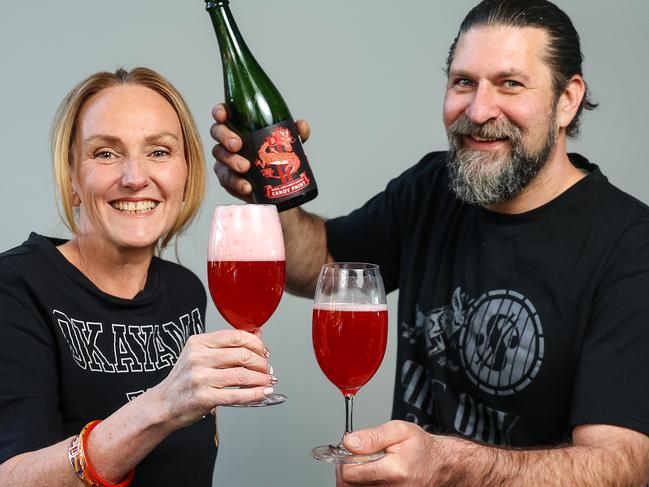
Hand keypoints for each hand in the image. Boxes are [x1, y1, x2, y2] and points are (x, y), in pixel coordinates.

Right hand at [153, 329, 273, 427]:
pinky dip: (255, 394)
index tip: (264, 352)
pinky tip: (263, 394)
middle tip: (267, 370)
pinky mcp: (203, 397)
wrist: (162, 405)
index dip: (256, 344)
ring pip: (242, 374)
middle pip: (242, 354)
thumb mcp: (201, 355)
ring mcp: (200, 377)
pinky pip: (236, 395)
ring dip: (261, 379)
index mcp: (199, 342)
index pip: (236, 336)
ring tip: (268, 382)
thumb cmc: (184, 380)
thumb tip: (257, 335)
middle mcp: (198, 357)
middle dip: (261, 363)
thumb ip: (228, 345)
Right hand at [210, 103, 310, 199]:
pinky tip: (246, 186)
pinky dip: (236, 183)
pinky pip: (226, 180)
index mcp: (238, 125)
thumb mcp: (288, 143)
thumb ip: (293, 133)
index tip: (224, 116)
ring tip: (246, 168)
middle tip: (238, 145)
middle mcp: (227, 141)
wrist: (278, 187)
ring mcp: (225, 160)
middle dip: (225, 138)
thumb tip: (300, 126)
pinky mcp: (227, 179)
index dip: (220, 112)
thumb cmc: (278, 157)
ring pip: (220, 157)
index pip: (223, 113)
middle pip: (217, 133)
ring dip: (231, 162)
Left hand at [336, 421, 455, 485]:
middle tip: (354, 457)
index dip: (344, 460)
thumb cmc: (421, 447)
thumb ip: (372, 436)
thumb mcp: (399, 430)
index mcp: (393, 471)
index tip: (350, 452)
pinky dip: (362, 484)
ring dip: (354, 478)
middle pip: (349, 486)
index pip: (350, 474)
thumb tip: (349, 443)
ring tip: (364, 464)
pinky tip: (369, 474)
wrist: (441, 465)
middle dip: (346, 470)